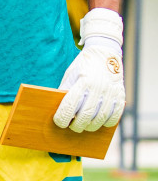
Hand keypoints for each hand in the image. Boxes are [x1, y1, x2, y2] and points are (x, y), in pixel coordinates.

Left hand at [55, 9, 124, 131]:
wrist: (104, 52)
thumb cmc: (83, 67)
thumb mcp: (70, 76)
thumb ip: (65, 92)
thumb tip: (58, 111)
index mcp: (83, 82)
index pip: (70, 106)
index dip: (62, 118)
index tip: (59, 123)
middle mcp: (98, 87)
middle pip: (86, 115)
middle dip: (77, 125)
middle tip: (73, 127)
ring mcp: (111, 92)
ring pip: (100, 118)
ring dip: (91, 126)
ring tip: (84, 126)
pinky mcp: (120, 95)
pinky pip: (115, 115)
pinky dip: (106, 122)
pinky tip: (99, 122)